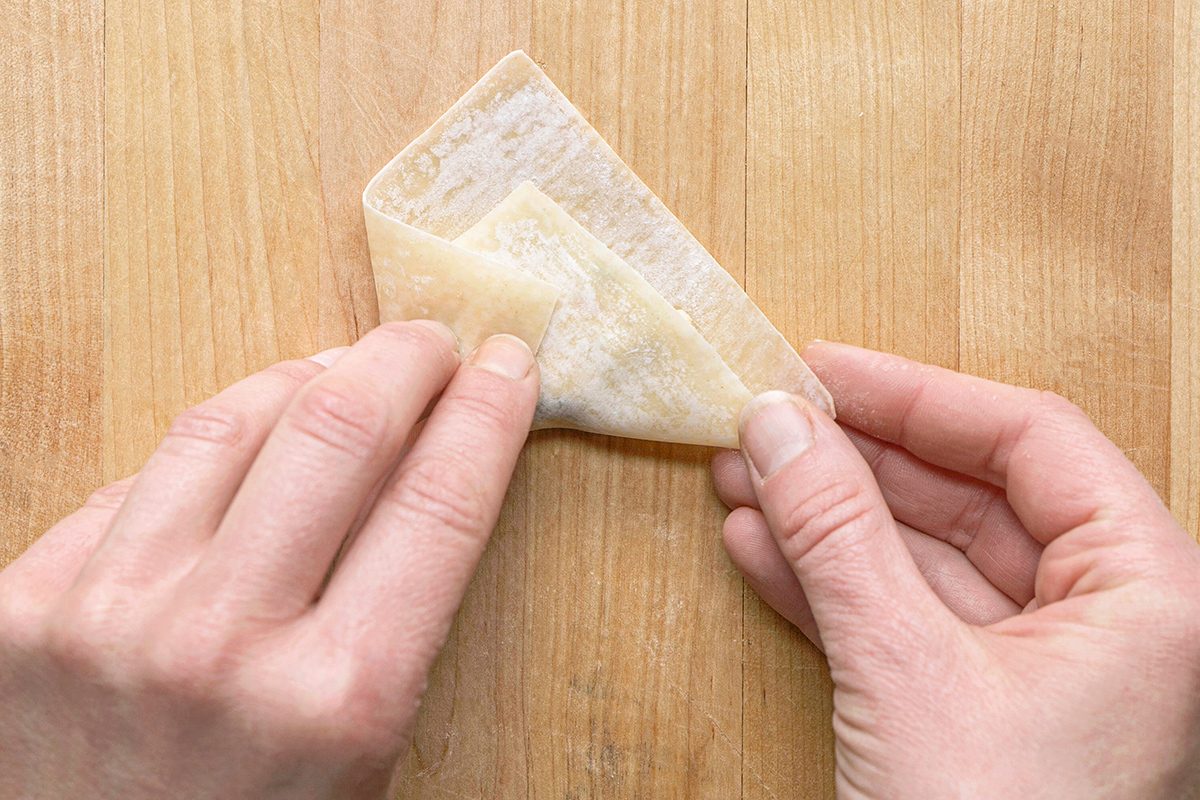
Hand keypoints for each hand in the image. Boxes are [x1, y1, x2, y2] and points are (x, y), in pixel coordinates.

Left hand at [0, 321, 538, 798]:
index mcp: (337, 701)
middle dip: (405, 359)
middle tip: (432, 343)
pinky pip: (134, 482)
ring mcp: (105, 618)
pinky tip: (235, 456)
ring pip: (227, 425)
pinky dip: (201, 455)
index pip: (440, 500)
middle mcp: (220, 647)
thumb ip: (395, 619)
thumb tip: (418, 469)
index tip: (508, 366)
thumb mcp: (362, 758)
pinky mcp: (20, 609)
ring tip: (339, 374)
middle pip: (339, 428)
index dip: (487, 414)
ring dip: (301, 378)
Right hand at [713, 343, 1199, 798]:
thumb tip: (778, 425)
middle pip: (974, 497)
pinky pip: (906, 623)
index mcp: (1150, 595)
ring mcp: (1044, 673)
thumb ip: (840, 538)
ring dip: (830, 521)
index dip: (919, 395)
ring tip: (745, 479)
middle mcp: (1111, 624)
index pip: (1033, 441)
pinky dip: (832, 586)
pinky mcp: (983, 716)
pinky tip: (763, 551)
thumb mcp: (906, 674)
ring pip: (929, 561)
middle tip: (771, 421)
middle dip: (858, 461)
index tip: (825, 366)